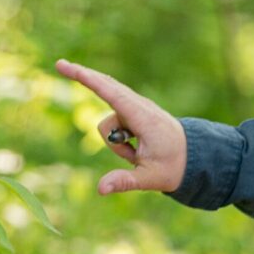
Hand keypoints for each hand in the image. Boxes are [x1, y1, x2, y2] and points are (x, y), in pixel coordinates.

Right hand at [55, 60, 189, 196]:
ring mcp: (137, 109)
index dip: (88, 79)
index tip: (68, 67)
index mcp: (143, 118)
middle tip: (58, 64)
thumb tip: (101, 189)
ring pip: (108, 123)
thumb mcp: (150, 179)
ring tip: (138, 157)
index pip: (111, 93)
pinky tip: (135, 150)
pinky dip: (118, 139)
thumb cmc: (174, 167)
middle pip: (104, 88)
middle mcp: (139, 107)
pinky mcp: (135, 114)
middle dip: (83, 77)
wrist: (194, 157)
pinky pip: (114, 124)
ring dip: (117, 144)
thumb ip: (125, 182)